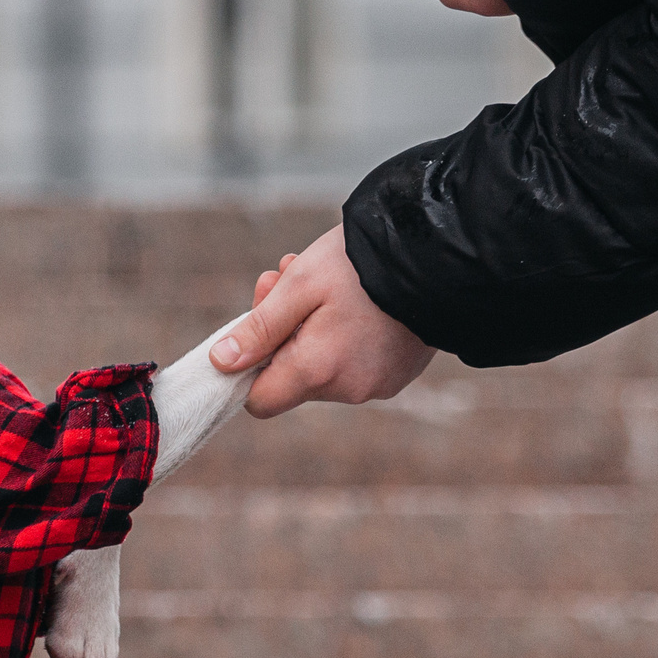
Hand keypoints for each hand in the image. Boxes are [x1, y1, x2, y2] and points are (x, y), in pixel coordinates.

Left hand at [210, 224, 434, 416]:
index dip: (250, 366)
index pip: (260, 401)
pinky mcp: (398, 374)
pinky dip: (345, 337)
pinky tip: (357, 300)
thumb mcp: (299, 285)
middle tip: (287, 277)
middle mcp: (349, 389)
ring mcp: (378, 385)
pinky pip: (354, 364)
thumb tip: (220, 364)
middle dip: (283, 332)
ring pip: (323, 368)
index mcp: (318, 372)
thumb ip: (259, 329)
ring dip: (313, 329)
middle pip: (292, 378)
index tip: (259, 325)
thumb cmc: (361, 265)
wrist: (436, 256)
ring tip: (327, 282)